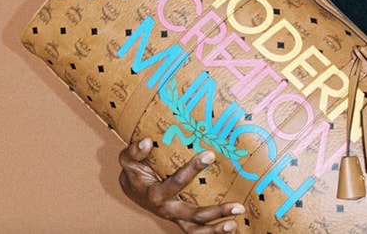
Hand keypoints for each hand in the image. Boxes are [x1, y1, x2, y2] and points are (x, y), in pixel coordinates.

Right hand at [119, 138, 244, 232]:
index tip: (210, 155)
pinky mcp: (180, 220)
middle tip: (238, 206)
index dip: (192, 169)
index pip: (176, 182)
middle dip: (217, 212)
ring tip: (234, 224)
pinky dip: (211, 232)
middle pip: (193, 216)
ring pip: (195, 230)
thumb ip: (134, 151)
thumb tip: (147, 142)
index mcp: (155, 194)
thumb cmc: (134, 170)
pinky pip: (196, 231)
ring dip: (216, 230)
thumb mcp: (128, 160)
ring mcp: (174, 217)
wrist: (132, 188)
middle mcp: (167, 209)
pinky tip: (230, 227)